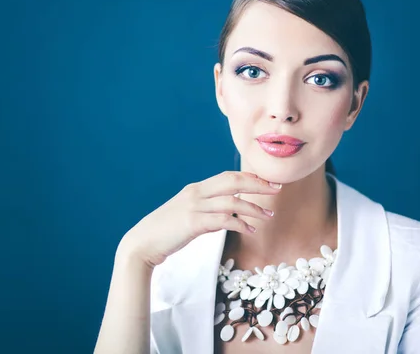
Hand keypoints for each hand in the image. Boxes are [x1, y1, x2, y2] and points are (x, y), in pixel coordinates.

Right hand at [117, 171, 281, 268]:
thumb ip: (206, 209)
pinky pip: (224, 220)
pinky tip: (250, 231)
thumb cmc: (166, 231)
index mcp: (196, 189)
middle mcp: (196, 193)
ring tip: (268, 216)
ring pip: (232, 201)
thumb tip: (227, 215)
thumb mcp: (186, 213)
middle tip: (277, 189)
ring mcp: (194, 207)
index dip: (250, 177)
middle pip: (234, 182)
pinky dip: (241, 224)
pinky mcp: (193, 223)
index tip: (268, 181)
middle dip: (258, 184)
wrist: (142, 243)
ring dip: (254, 208)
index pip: (228, 176)